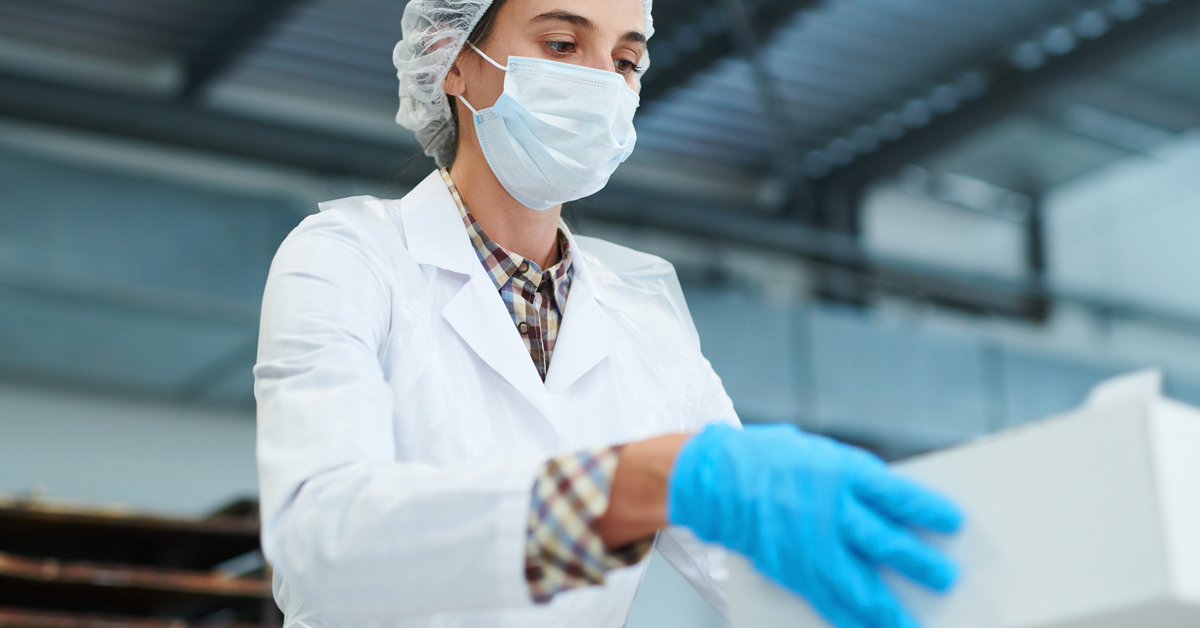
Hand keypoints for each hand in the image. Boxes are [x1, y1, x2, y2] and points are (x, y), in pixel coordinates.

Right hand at [667, 423, 961, 627]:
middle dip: (921, 565)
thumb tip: (891, 507)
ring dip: (890, 607)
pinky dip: (851, 619)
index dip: (930, 513)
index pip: (899, 497)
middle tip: (946, 578)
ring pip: (862, 585)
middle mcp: (832, 511)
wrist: (716, 479)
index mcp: (843, 473)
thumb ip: (856, 481)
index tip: (955, 524)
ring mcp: (812, 545)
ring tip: (910, 622)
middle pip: (889, 545)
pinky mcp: (793, 570)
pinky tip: (868, 627)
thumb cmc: (771, 461)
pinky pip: (828, 602)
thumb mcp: (821, 455)